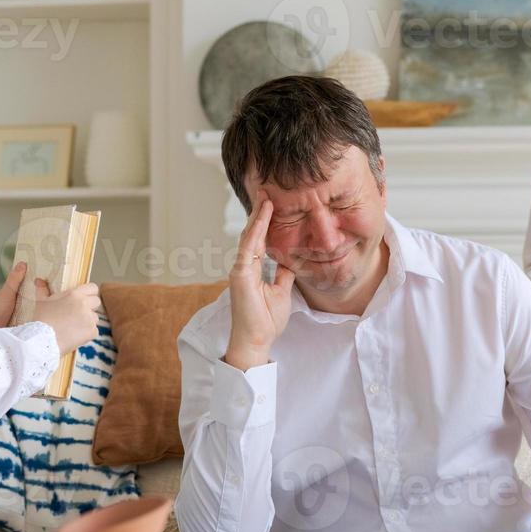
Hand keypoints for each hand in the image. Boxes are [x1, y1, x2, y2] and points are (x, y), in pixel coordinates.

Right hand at [31, 278, 100, 355]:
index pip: (93, 288)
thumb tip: (39, 280)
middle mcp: (84, 305)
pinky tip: (75, 335)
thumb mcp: (41, 302)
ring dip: (88, 320)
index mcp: (74, 294)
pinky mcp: (92, 332)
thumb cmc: (41, 320)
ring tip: (74, 326)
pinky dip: (87, 333)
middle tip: (79, 313)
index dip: (90, 292)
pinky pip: (94, 330)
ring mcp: (90, 319)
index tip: (85, 297)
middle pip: (96, 302)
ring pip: (95, 317)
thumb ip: (43, 289)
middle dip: (90, 306)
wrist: (43, 340)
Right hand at [224, 194, 294, 370]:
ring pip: (249, 236)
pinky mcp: (240, 275)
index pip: (259, 240)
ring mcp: (240, 269)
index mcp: (252, 269)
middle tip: (266, 191)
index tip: (272, 203)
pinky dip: (256, 231)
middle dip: (259, 212)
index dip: (265, 221)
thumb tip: (289, 259)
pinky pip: (249, 248)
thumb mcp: (282, 290)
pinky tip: (263, 216)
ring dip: (258, 216)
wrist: (256, 340)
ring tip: (265, 196)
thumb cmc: (266, 320)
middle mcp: (244, 266)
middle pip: (252, 233)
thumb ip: (283, 273)